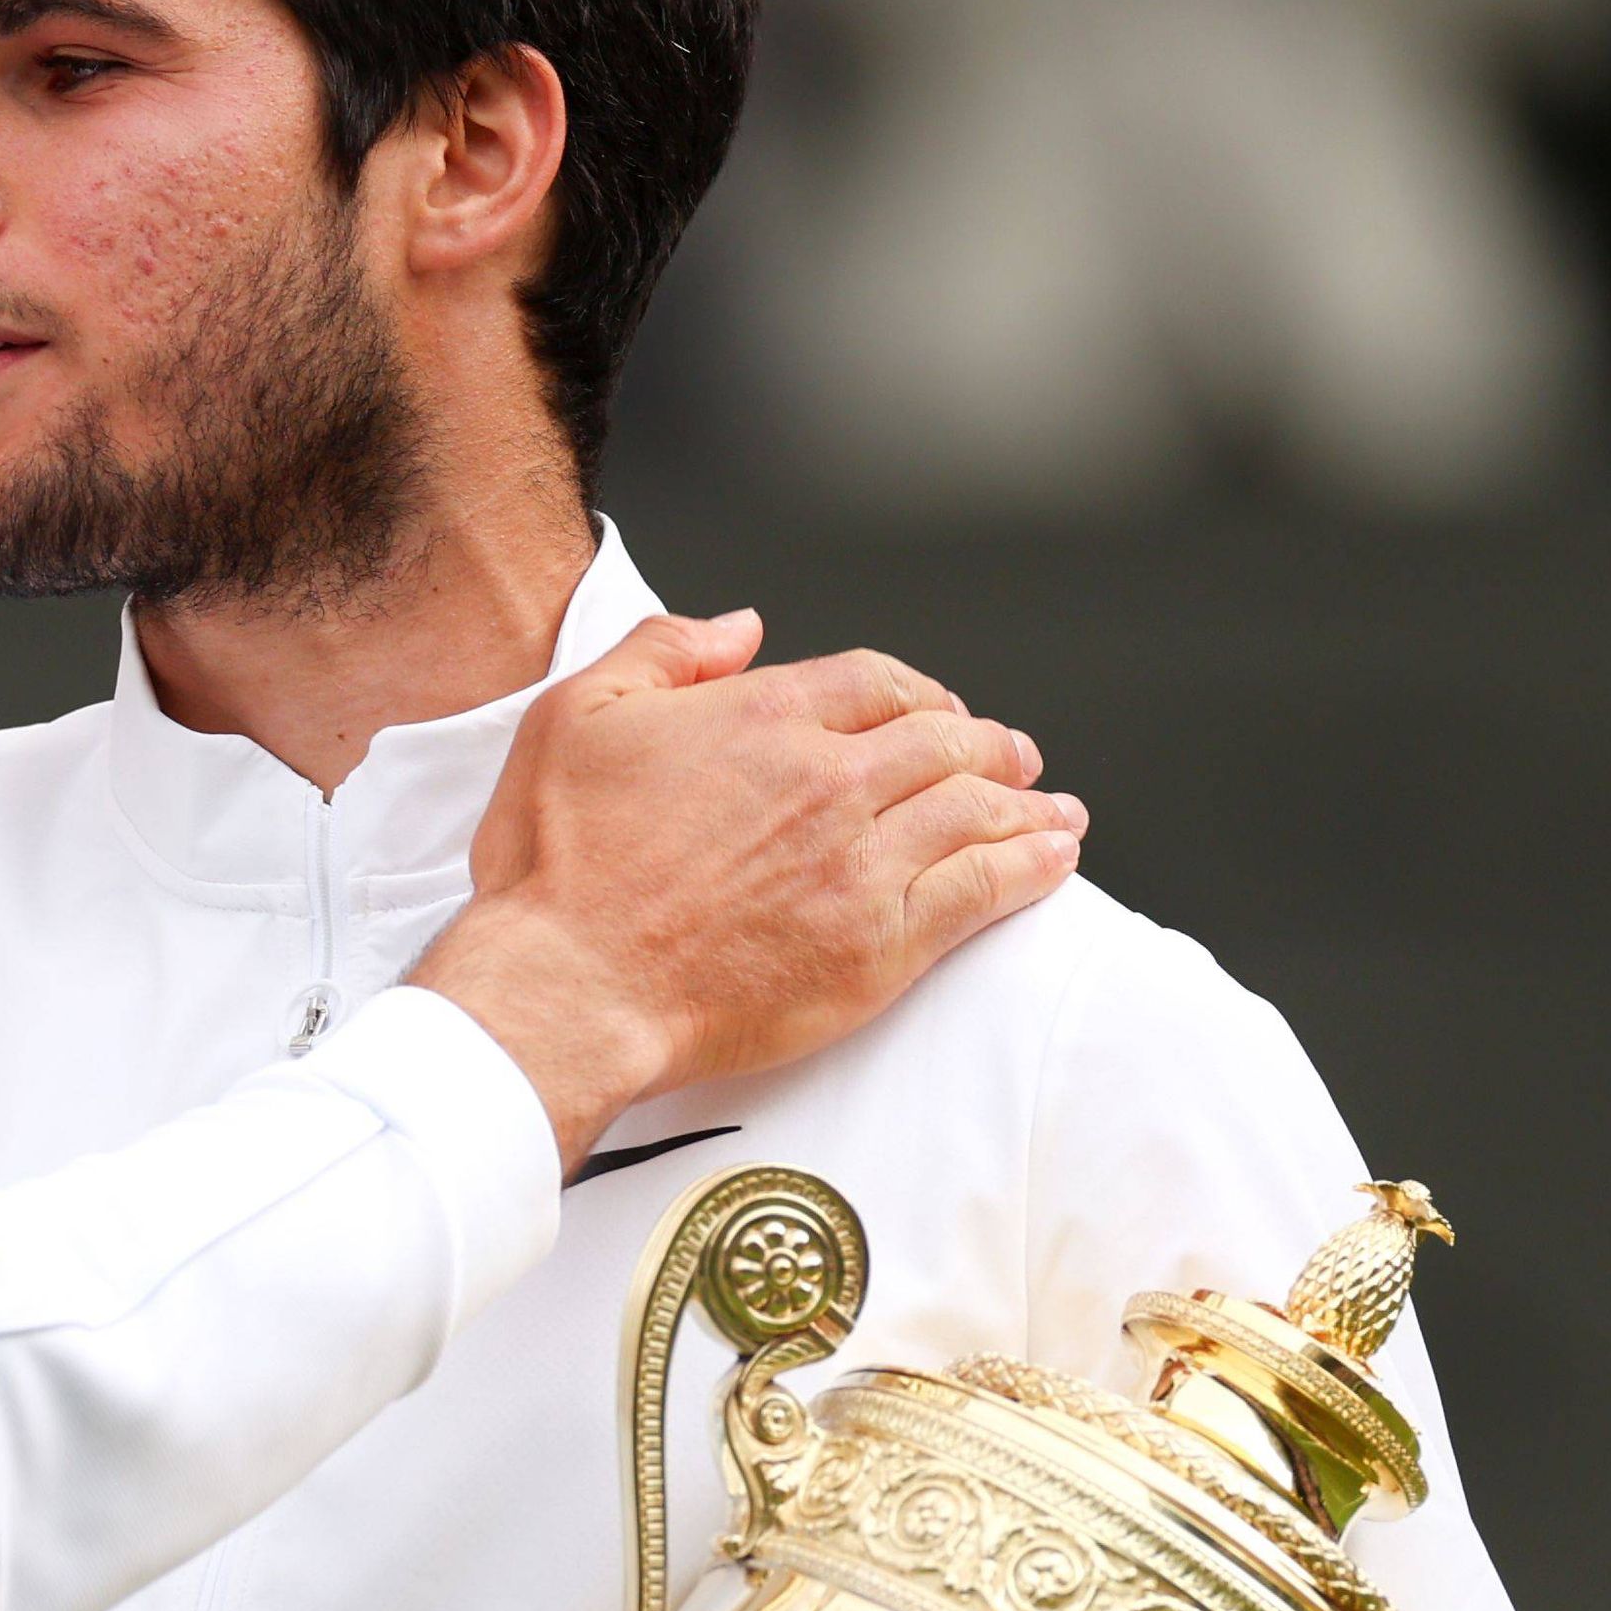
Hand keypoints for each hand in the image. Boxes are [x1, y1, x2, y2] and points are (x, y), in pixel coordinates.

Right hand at [413, 610, 1082, 1168]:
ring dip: (1026, 803)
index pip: (875, 681)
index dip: (915, 691)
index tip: (933, 708)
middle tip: (1010, 756)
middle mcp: (828, 781)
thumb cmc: (557, 866)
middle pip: (944, 742)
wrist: (569, 985)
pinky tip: (1051, 860)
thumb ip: (662, 651)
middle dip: (986, 744)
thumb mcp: (573, 716)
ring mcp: (862, 864)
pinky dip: (1029, 868)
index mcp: (763, 716)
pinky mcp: (880, 945)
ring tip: (1053, 808)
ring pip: (976, 810)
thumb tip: (739, 625)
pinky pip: (982, 889)